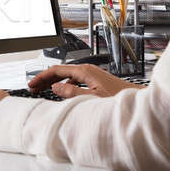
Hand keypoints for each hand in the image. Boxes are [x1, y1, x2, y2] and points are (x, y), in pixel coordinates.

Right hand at [28, 64, 143, 97]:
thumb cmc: (119, 99)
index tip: (32, 83)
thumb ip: (71, 92)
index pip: (56, 70)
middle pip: (60, 71)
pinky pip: (75, 79)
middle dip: (45, 78)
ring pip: (67, 75)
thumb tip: (55, 88)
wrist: (138, 100)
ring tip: (44, 90)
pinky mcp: (97, 81)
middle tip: (33, 87)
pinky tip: (64, 92)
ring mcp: (92, 75)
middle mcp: (88, 70)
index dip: (42, 76)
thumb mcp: (91, 98)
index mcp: (84, 71)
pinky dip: (65, 85)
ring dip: (54, 82)